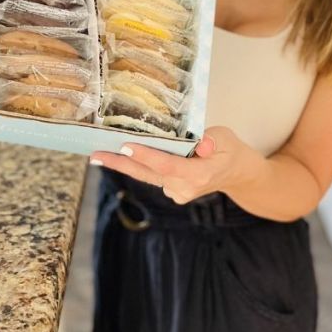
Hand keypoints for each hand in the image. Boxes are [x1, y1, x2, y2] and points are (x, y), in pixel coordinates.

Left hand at [89, 126, 264, 204]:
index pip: (168, 165)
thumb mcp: (226, 138)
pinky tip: (119, 155)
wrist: (236, 173)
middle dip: (121, 163)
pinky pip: (151, 177)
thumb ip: (212, 140)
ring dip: (123, 165)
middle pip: (148, 174)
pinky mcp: (172, 191)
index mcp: (200, 174)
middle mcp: (185, 187)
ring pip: (146, 176)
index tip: (126, 147)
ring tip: (97, 154)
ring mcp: (177, 193)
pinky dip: (137, 166)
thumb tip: (203, 144)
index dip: (146, 156)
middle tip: (96, 154)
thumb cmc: (229, 149)